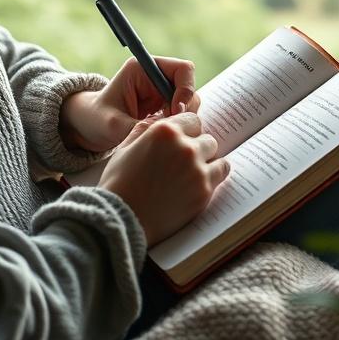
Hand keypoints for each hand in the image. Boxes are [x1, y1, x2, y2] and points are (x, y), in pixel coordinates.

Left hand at [59, 57, 199, 153]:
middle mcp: (155, 76)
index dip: (185, 90)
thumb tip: (168, 134)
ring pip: (189, 102)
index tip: (175, 112)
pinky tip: (163, 137)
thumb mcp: (114, 125)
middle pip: (189, 87)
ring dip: (182, 119)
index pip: (182, 69)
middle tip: (170, 128)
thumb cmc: (96, 120)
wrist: (88, 127)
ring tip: (162, 134)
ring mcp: (161, 91)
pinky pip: (183, 114)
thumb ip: (141, 127)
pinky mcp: (164, 106)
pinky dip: (177, 126)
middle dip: (185, 109)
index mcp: (143, 68)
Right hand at [98, 111, 229, 244]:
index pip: (193, 120)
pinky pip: (220, 176)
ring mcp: (197, 169)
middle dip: (198, 148)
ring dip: (208, 163)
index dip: (187, 131)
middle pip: (208, 139)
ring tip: (193, 174)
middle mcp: (185, 147)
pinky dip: (212, 178)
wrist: (121, 219)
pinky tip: (198, 184)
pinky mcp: (204, 191)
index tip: (182, 142)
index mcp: (165, 131)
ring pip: (217, 157)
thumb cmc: (119, 184)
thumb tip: (159, 120)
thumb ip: (144, 129)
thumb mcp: (124, 148)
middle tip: (185, 162)